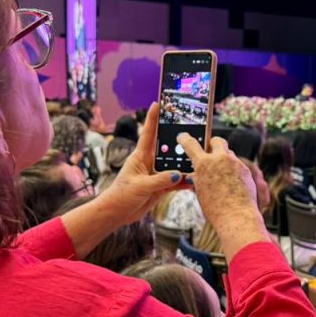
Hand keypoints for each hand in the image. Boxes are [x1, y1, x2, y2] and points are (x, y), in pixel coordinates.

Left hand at [98, 103, 182, 222]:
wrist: (117, 213)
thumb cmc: (122, 195)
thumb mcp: (141, 186)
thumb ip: (160, 180)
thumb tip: (178, 175)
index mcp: (140, 156)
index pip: (148, 133)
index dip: (153, 118)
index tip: (158, 103)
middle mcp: (150, 162)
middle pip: (166, 147)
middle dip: (177, 138)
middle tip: (191, 128)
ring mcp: (156, 174)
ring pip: (174, 164)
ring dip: (184, 163)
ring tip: (198, 156)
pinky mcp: (161, 186)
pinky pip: (176, 181)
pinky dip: (185, 181)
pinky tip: (194, 180)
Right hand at [177, 132, 267, 259]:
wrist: (237, 216)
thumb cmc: (216, 209)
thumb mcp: (200, 192)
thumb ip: (199, 178)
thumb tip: (198, 174)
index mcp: (203, 164)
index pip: (191, 144)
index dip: (185, 139)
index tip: (183, 136)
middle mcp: (220, 159)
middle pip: (216, 141)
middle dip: (212, 144)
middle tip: (210, 151)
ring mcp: (235, 163)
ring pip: (228, 154)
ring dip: (224, 160)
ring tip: (222, 175)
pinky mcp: (245, 169)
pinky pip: (237, 165)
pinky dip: (233, 171)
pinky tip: (232, 183)